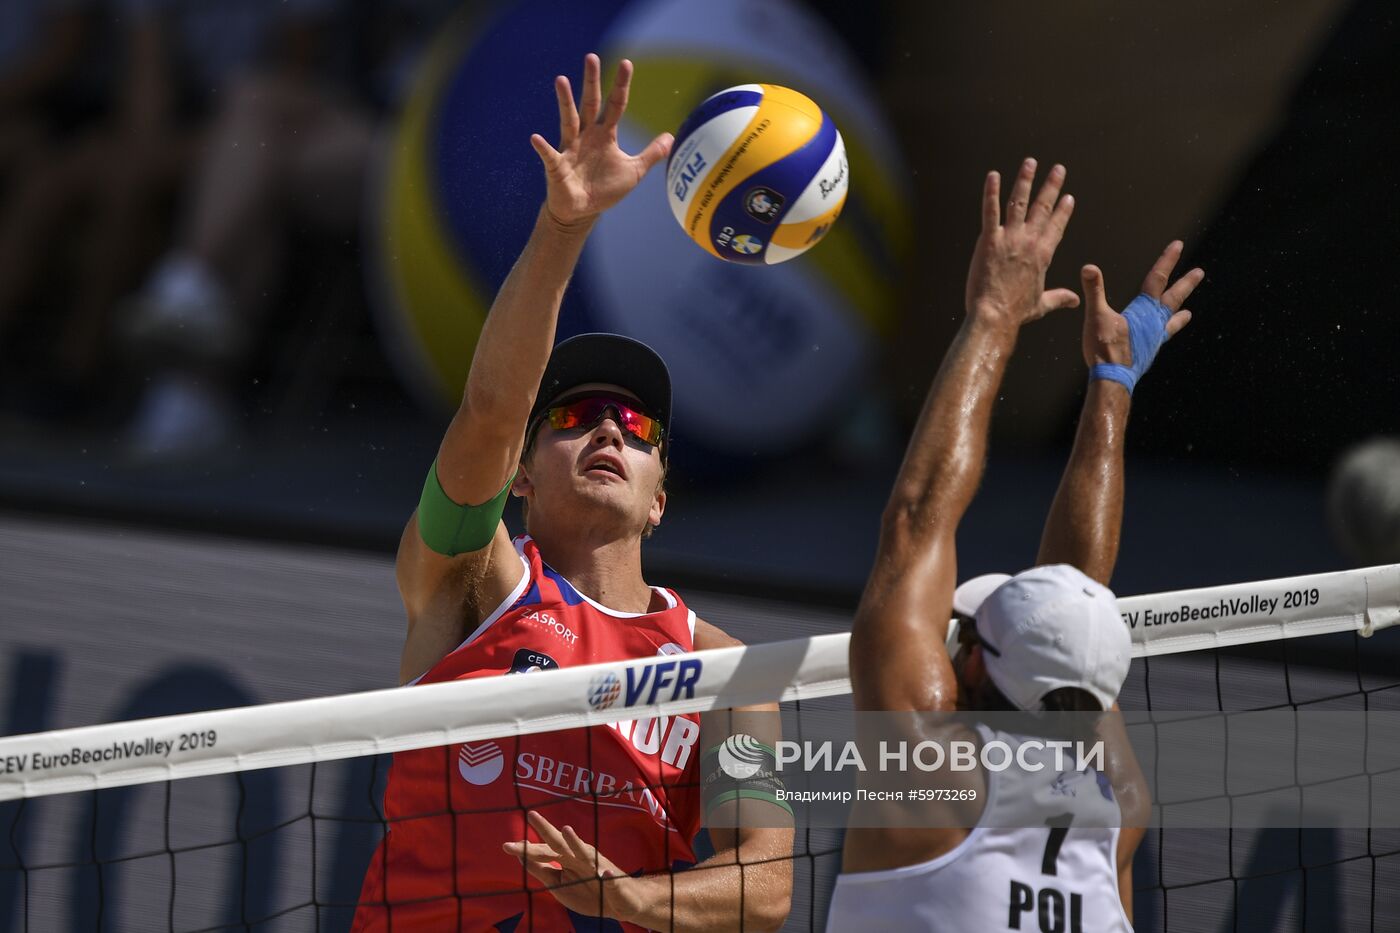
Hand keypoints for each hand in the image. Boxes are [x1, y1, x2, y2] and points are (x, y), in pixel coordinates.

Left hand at [503, 809, 640, 920]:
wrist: (621, 902)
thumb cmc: (587, 891)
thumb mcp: (558, 883)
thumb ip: (541, 870)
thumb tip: (520, 855)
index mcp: (566, 858)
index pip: (544, 850)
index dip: (527, 848)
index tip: (507, 845)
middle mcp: (580, 857)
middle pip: (560, 842)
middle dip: (546, 830)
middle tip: (531, 815)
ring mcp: (597, 868)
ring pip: (586, 854)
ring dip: (576, 842)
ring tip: (567, 831)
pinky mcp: (613, 882)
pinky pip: (610, 880)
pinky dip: (608, 878)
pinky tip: (605, 874)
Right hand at [531, 54, 673, 226]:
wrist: (582, 211)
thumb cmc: (605, 189)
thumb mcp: (633, 172)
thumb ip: (651, 154)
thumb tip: (672, 137)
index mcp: (605, 134)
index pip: (615, 104)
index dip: (621, 85)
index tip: (626, 63)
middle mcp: (586, 135)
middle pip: (590, 103)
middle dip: (591, 81)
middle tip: (591, 56)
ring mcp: (570, 149)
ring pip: (568, 120)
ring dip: (565, 102)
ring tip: (561, 80)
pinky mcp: (557, 167)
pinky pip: (549, 155)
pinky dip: (543, 147)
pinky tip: (536, 138)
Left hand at [965, 158, 1078, 325]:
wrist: (995, 316)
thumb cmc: (1016, 312)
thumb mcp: (1042, 304)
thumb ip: (1059, 298)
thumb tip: (1075, 300)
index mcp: (1043, 255)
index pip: (1057, 226)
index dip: (1063, 210)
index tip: (1069, 197)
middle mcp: (1029, 242)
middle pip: (1043, 207)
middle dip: (1051, 186)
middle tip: (1058, 169)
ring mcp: (1010, 239)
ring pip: (1019, 202)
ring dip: (1025, 180)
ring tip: (1031, 162)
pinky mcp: (989, 241)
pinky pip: (990, 211)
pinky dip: (991, 192)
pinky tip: (993, 176)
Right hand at [1080, 240, 1202, 377]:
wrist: (1113, 378)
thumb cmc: (1105, 347)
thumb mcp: (1096, 316)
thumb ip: (1094, 291)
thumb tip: (1089, 268)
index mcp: (1144, 310)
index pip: (1158, 279)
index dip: (1167, 260)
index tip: (1178, 245)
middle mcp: (1155, 322)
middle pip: (1173, 298)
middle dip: (1186, 283)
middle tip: (1199, 272)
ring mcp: (1154, 338)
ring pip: (1171, 320)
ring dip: (1180, 314)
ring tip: (1189, 313)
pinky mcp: (1149, 351)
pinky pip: (1161, 338)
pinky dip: (1165, 333)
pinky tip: (1161, 336)